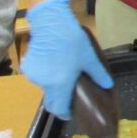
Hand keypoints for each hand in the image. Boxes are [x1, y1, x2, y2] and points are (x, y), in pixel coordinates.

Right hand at [21, 0, 112, 119]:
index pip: (59, 109)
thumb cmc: (72, 41)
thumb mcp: (89, 58)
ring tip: (63, 76)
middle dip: (60, 102)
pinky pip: (38, 77)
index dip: (65, 113)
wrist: (51, 23)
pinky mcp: (27, 67)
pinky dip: (45, 76)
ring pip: (44, 88)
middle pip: (51, 100)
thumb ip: (99, 74)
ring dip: (53, 86)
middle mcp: (45, 84)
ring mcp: (34, 76)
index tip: (71, 113)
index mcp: (60, 84)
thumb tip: (108, 85)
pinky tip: (53, 66)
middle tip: (70, 97)